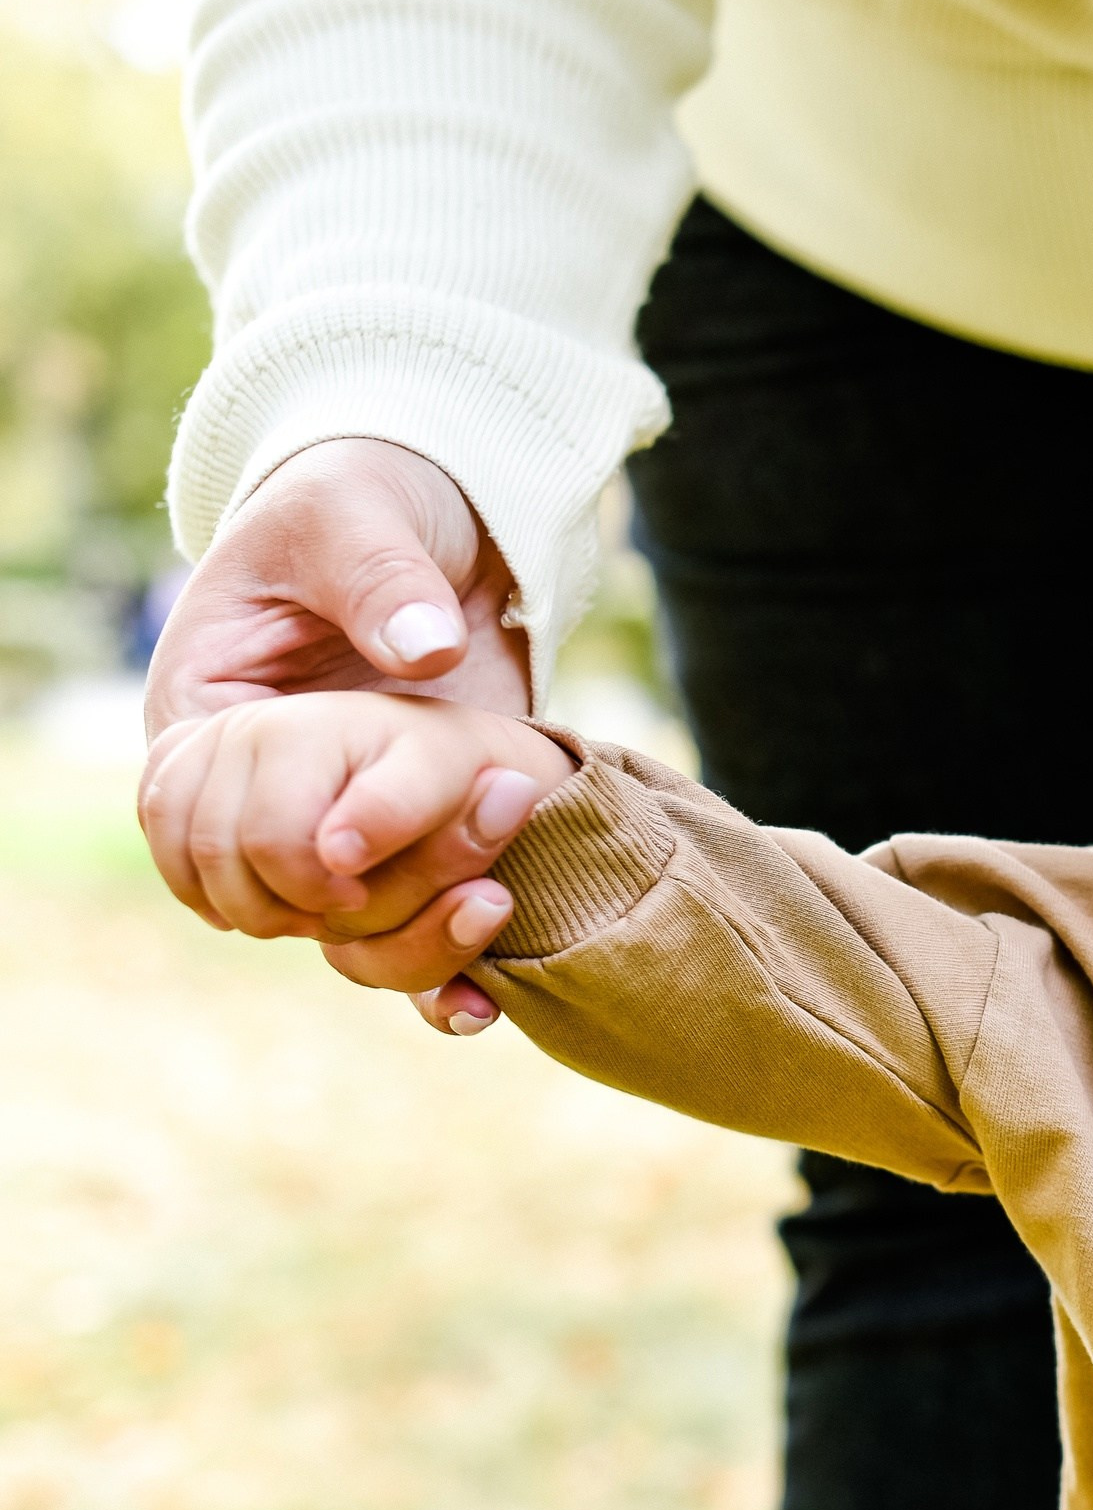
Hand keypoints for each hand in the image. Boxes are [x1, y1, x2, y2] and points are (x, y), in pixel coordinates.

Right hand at [145, 437, 539, 1031]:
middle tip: (446, 872)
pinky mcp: (401, 836)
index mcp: (203, 707)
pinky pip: (391, 929)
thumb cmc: (367, 504)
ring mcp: (326, 817)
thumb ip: (386, 580)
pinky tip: (477, 1004)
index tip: (343, 853)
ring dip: (395, 935)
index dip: (257, 847)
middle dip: (338, 899)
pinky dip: (427, 971)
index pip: (184, 816)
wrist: (438, 520)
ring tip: (490, 904)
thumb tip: (425, 654)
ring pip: (322, 928)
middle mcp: (251, 783)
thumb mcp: (365, 517)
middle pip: (252, 893)